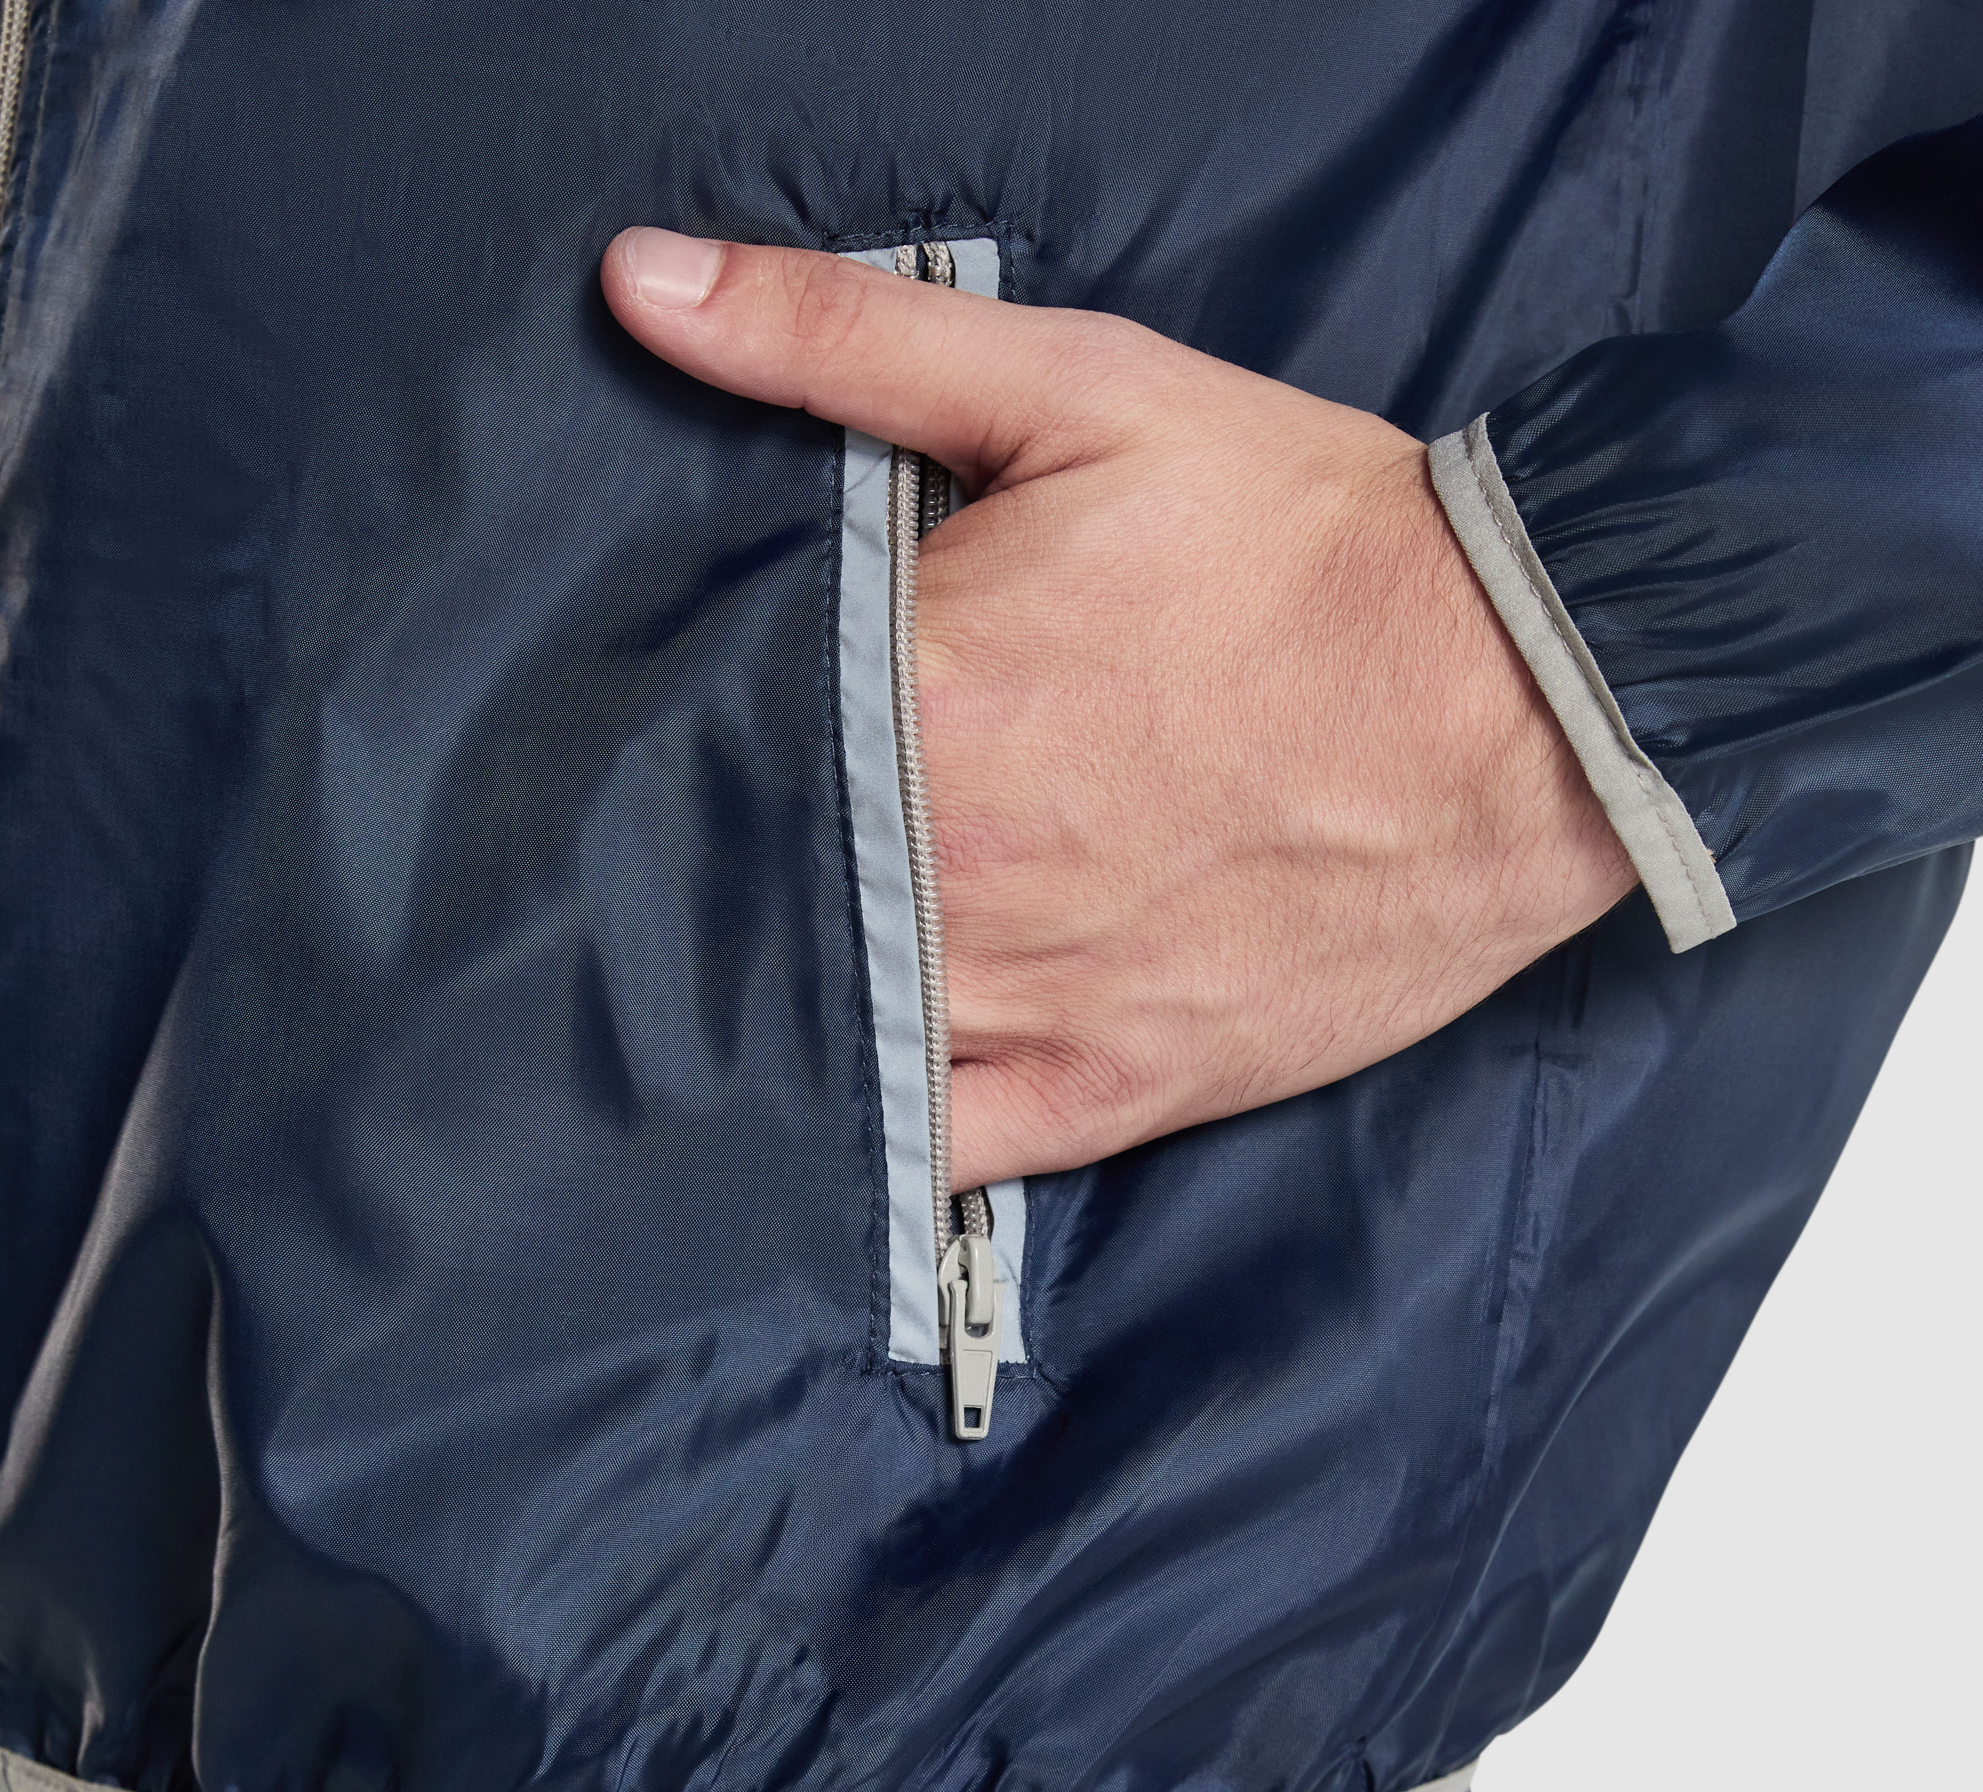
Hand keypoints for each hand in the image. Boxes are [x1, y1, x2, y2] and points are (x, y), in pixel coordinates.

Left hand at [601, 229, 1635, 1192]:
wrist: (1529, 705)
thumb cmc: (1313, 548)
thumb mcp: (1084, 389)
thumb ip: (844, 338)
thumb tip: (644, 283)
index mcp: (922, 694)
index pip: (704, 732)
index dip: (653, 734)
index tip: (616, 736)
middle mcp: (953, 869)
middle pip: (743, 890)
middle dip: (690, 873)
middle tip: (629, 868)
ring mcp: (1029, 998)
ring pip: (819, 1033)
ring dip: (756, 1007)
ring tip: (690, 986)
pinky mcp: (1108, 1090)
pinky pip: (939, 1153)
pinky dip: (865, 1140)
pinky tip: (806, 1114)